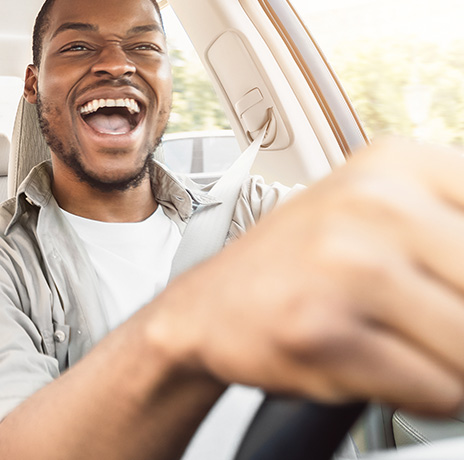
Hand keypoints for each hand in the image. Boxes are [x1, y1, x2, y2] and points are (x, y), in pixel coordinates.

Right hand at [156, 139, 463, 416]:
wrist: (205, 308)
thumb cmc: (303, 266)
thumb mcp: (385, 212)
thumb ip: (454, 230)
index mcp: (402, 164)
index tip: (450, 291)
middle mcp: (375, 204)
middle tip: (436, 330)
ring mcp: (345, 265)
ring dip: (455, 369)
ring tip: (414, 351)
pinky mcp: (320, 331)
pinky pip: (434, 390)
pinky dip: (427, 397)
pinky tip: (385, 369)